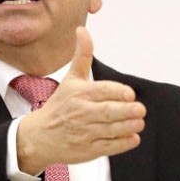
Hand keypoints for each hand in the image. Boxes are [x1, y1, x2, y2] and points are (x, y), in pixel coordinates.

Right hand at [15, 27, 146, 174]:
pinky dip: (121, 144)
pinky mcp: (88, 150)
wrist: (39, 136)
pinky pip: (108, 147)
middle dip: (126, 110)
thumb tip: (82, 30)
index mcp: (79, 94)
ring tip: (139, 123)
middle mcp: (81, 113)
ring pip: (110, 129)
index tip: (130, 94)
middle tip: (140, 109)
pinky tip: (132, 138)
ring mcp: (85, 133)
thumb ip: (82, 55)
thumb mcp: (71, 79)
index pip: (101, 91)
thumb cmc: (59, 106)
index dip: (117, 92)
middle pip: (108, 111)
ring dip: (127, 126)